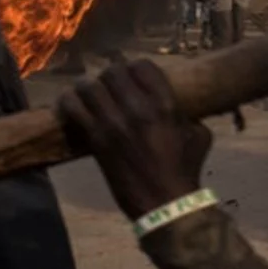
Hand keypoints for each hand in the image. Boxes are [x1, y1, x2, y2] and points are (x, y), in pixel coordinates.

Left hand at [56, 59, 211, 220]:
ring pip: (90, 85)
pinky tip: (71, 103)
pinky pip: (74, 108)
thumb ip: (187, 115)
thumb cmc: (186, 170)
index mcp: (165, 104)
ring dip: (89, 86)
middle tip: (110, 86)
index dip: (135, 68)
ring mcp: (114, 123)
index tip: (132, 76)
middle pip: (113, 72)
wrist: (164, 203)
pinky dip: (69, 101)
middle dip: (110, 76)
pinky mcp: (96, 139)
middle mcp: (138, 108)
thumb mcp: (199, 135)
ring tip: (90, 93)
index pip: (142, 65)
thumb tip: (180, 106)